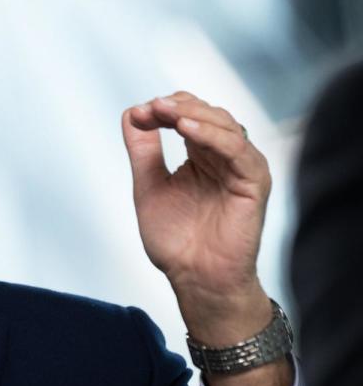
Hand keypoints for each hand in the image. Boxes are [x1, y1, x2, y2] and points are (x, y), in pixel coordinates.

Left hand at [122, 92, 293, 385]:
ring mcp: (241, 167)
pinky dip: (213, 135)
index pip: (187, 116)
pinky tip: (188, 129)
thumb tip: (132, 114)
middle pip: (206, 114)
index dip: (162, 110)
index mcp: (201, 156)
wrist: (194, 279)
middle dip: (176, 107)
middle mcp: (223, 157)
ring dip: (194, 114)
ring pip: (224, 125)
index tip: (139, 115)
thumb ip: (143, 152)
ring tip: (167, 113)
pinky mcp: (254, 182)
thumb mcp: (149, 187)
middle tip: (152, 108)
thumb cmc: (177, 241)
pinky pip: (237, 150)